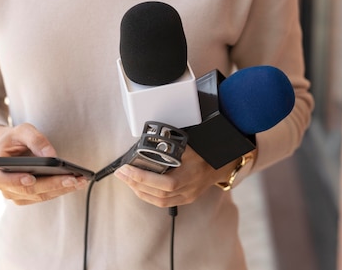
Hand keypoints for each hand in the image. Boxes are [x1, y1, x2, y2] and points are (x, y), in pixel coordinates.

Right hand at [0, 123, 88, 204]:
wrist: (12, 148)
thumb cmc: (15, 139)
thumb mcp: (22, 131)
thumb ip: (35, 140)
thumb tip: (51, 155)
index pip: (3, 180)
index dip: (16, 181)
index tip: (31, 178)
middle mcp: (6, 189)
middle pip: (29, 190)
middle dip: (52, 184)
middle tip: (71, 178)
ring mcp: (19, 195)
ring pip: (41, 196)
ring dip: (62, 189)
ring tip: (80, 180)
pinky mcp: (32, 197)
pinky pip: (47, 195)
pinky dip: (62, 189)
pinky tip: (77, 182)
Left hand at [114, 146, 239, 207]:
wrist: (221, 164)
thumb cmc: (204, 152)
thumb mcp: (188, 145)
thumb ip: (170, 146)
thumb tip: (147, 140)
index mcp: (192, 174)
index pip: (165, 182)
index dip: (144, 178)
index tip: (127, 169)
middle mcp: (189, 188)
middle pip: (158, 193)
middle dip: (136, 183)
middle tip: (121, 173)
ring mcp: (187, 196)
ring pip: (159, 200)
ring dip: (139, 190)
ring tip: (126, 179)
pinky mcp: (185, 199)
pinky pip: (163, 202)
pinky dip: (147, 195)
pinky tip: (137, 187)